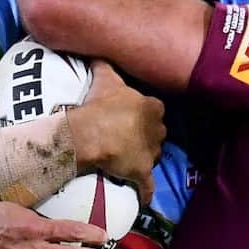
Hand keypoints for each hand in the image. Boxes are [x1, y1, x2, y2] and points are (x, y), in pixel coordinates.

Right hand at [67, 61, 164, 203]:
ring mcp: (152, 153)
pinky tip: (143, 197)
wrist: (91, 133)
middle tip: (127, 136)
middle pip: (156, 133)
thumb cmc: (100, 104)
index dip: (144, 114)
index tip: (131, 116)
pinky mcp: (142, 172)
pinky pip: (147, 185)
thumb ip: (105, 63)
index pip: (156, 109)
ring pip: (153, 156)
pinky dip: (145, 191)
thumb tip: (98, 51)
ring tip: (127, 158)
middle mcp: (157, 130)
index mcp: (153, 106)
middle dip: (146, 135)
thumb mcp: (105, 77)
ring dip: (143, 157)